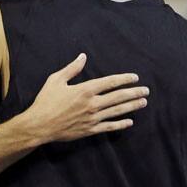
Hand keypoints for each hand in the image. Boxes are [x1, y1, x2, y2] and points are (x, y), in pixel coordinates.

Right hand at [26, 53, 148, 141]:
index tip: (135, 77)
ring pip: (117, 111)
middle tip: (146, 91)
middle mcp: (92, 104)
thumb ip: (72, 68)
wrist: (39, 125)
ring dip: (132, 106)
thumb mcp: (56, 80)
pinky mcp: (89, 130)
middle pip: (118, 96)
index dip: (124, 79)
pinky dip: (120, 124)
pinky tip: (130, 122)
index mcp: (85, 90)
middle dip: (134, 93)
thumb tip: (83, 56)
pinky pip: (109, 127)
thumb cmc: (46, 101)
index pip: (110, 82)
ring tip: (143, 102)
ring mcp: (92, 118)